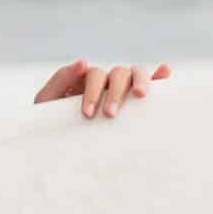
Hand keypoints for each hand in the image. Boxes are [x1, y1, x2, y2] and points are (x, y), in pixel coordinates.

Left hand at [34, 58, 171, 116]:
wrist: (58, 152)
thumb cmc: (51, 126)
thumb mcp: (47, 103)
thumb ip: (60, 80)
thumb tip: (83, 61)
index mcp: (86, 81)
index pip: (95, 75)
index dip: (93, 91)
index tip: (88, 114)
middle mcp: (107, 83)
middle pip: (118, 74)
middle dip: (115, 92)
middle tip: (110, 114)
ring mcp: (123, 92)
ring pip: (134, 75)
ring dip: (139, 81)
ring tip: (140, 95)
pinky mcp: (137, 104)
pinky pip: (151, 84)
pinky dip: (159, 76)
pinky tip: (165, 72)